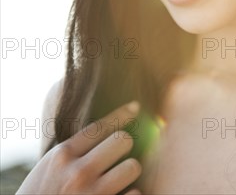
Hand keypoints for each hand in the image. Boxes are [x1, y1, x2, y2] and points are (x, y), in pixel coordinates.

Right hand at [17, 101, 142, 194]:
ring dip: (128, 172)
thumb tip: (104, 130)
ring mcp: (92, 194)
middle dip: (123, 147)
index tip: (135, 107)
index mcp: (62, 156)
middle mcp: (78, 173)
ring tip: (119, 178)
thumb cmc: (43, 194)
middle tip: (118, 156)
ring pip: (133, 166)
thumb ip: (73, 151)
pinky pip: (135, 193)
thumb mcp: (50, 167)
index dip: (121, 114)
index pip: (99, 127)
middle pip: (123, 140)